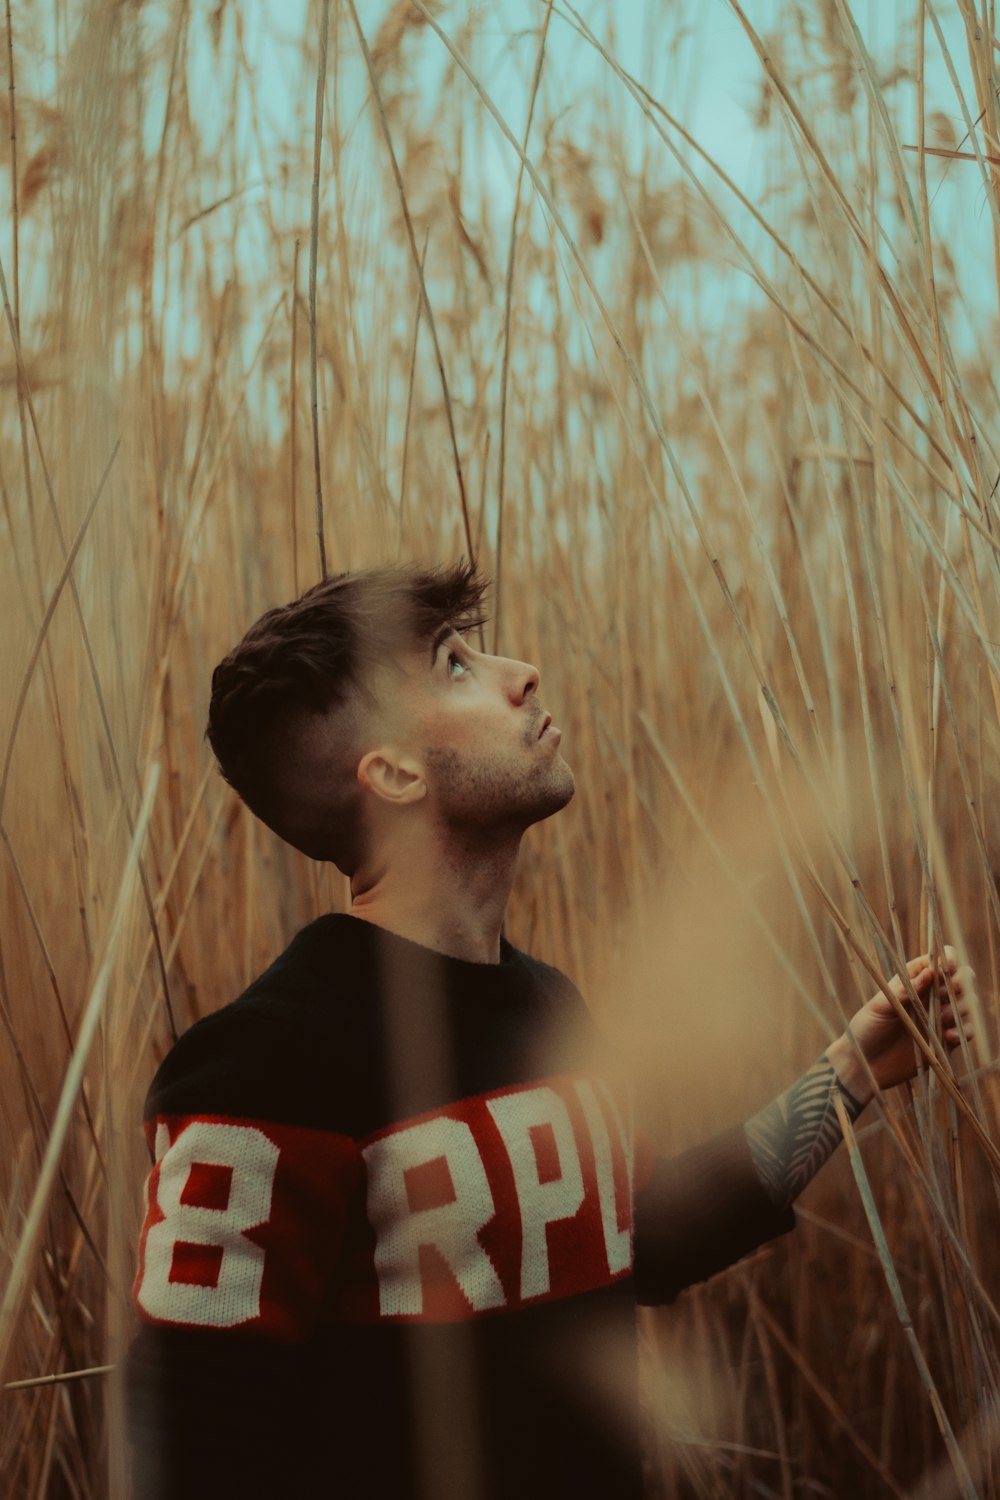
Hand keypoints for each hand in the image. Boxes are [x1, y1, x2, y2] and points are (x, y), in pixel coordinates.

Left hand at [826, 947, 975, 1107]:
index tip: (947, 966)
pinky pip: (965, 1032)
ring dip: (960, 1008)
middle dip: (959, 983)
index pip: (939, 959)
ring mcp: (940, 1017)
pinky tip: (948, 1036)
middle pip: (961, 979)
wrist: (865, 1064)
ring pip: (966, 1004)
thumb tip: (929, 972)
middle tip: (945, 995)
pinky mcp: (945, 1040)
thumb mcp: (880, 1006)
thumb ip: (904, 990)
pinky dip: (963, 1032)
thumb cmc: (866, 1028)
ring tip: (942, 1018)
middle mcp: (930, 995)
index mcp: (914, 979)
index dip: (947, 959)